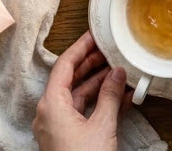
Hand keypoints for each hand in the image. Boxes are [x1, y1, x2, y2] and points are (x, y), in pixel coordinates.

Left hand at [33, 31, 131, 150]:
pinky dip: (100, 101)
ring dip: (100, 83)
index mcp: (51, 104)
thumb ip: (109, 94)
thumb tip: (117, 72)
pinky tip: (120, 95)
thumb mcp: (102, 124)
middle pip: (70, 78)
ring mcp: (58, 126)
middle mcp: (50, 113)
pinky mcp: (68, 137)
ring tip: (121, 70)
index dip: (81, 47)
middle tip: (111, 49)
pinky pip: (83, 111)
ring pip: (79, 94)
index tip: (95, 34)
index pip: (64, 65)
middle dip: (93, 64)